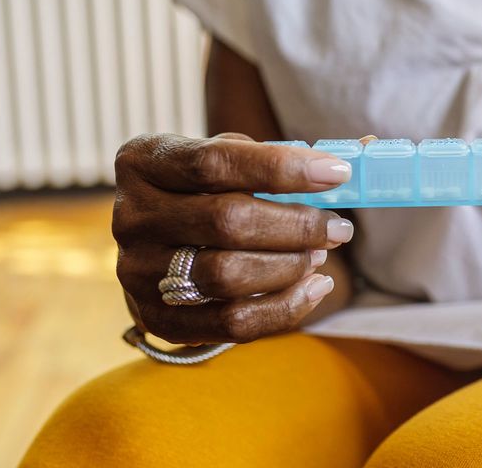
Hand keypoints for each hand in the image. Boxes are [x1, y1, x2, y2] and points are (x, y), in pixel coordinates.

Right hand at [113, 133, 355, 344]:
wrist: (159, 246)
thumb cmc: (206, 192)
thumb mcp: (225, 160)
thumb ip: (272, 157)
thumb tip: (351, 158)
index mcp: (143, 161)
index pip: (215, 162)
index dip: (281, 168)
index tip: (337, 173)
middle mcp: (131, 215)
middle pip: (226, 221)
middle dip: (297, 226)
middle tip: (338, 228)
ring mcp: (137, 271)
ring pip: (228, 275)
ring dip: (290, 266)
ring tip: (321, 255)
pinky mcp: (156, 317)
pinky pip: (229, 323)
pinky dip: (283, 308)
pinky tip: (314, 288)